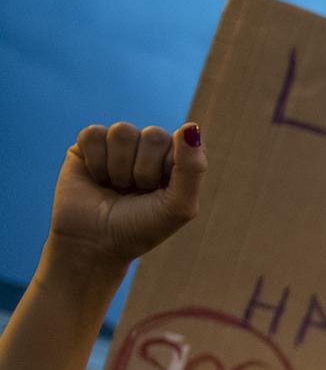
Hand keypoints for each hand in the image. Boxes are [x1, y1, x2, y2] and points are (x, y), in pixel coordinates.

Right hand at [46, 122, 206, 271]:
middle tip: (137, 192)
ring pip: (123, 131)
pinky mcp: (88, 143)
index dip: (170, 169)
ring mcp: (120, 144)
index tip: (162, 191)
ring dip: (119, 168)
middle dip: (144, 171)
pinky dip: (96, 162)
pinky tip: (97, 179)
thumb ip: (192, 168)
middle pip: (154, 134)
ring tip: (116, 187)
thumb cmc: (141, 228)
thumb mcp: (178, 206)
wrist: (94, 243)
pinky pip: (95, 134)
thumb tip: (192, 126)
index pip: (184, 142)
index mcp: (176, 161)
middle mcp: (149, 149)